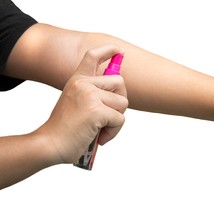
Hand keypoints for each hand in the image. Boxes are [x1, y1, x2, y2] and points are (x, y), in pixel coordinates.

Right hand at [37, 44, 127, 163]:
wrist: (50, 144)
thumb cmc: (65, 129)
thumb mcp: (77, 103)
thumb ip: (93, 94)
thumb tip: (118, 94)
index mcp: (77, 80)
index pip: (93, 56)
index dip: (109, 50)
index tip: (120, 51)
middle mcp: (83, 83)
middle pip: (120, 82)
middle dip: (120, 101)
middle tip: (109, 116)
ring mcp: (90, 95)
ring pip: (123, 103)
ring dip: (116, 119)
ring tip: (100, 129)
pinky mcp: (96, 110)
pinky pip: (120, 119)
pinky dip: (113, 131)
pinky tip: (99, 137)